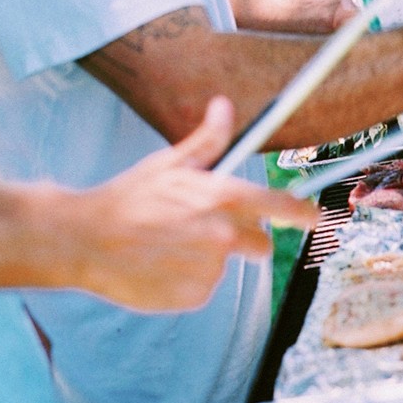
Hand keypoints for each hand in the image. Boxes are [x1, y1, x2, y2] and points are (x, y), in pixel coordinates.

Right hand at [76, 97, 318, 311]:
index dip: (304, 213)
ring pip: (228, 266)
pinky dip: (189, 280)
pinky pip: (204, 288)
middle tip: (210, 230)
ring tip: (171, 245)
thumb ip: (207, 141)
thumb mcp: (169, 164)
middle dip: (246, 238)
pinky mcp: (193, 297)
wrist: (84, 239)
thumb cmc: (128, 197)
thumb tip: (224, 105)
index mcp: (221, 197)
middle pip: (262, 244)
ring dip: (210, 258)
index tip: (317, 218)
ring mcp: (209, 270)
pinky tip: (162, 265)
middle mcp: (222, 235)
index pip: (281, 206)